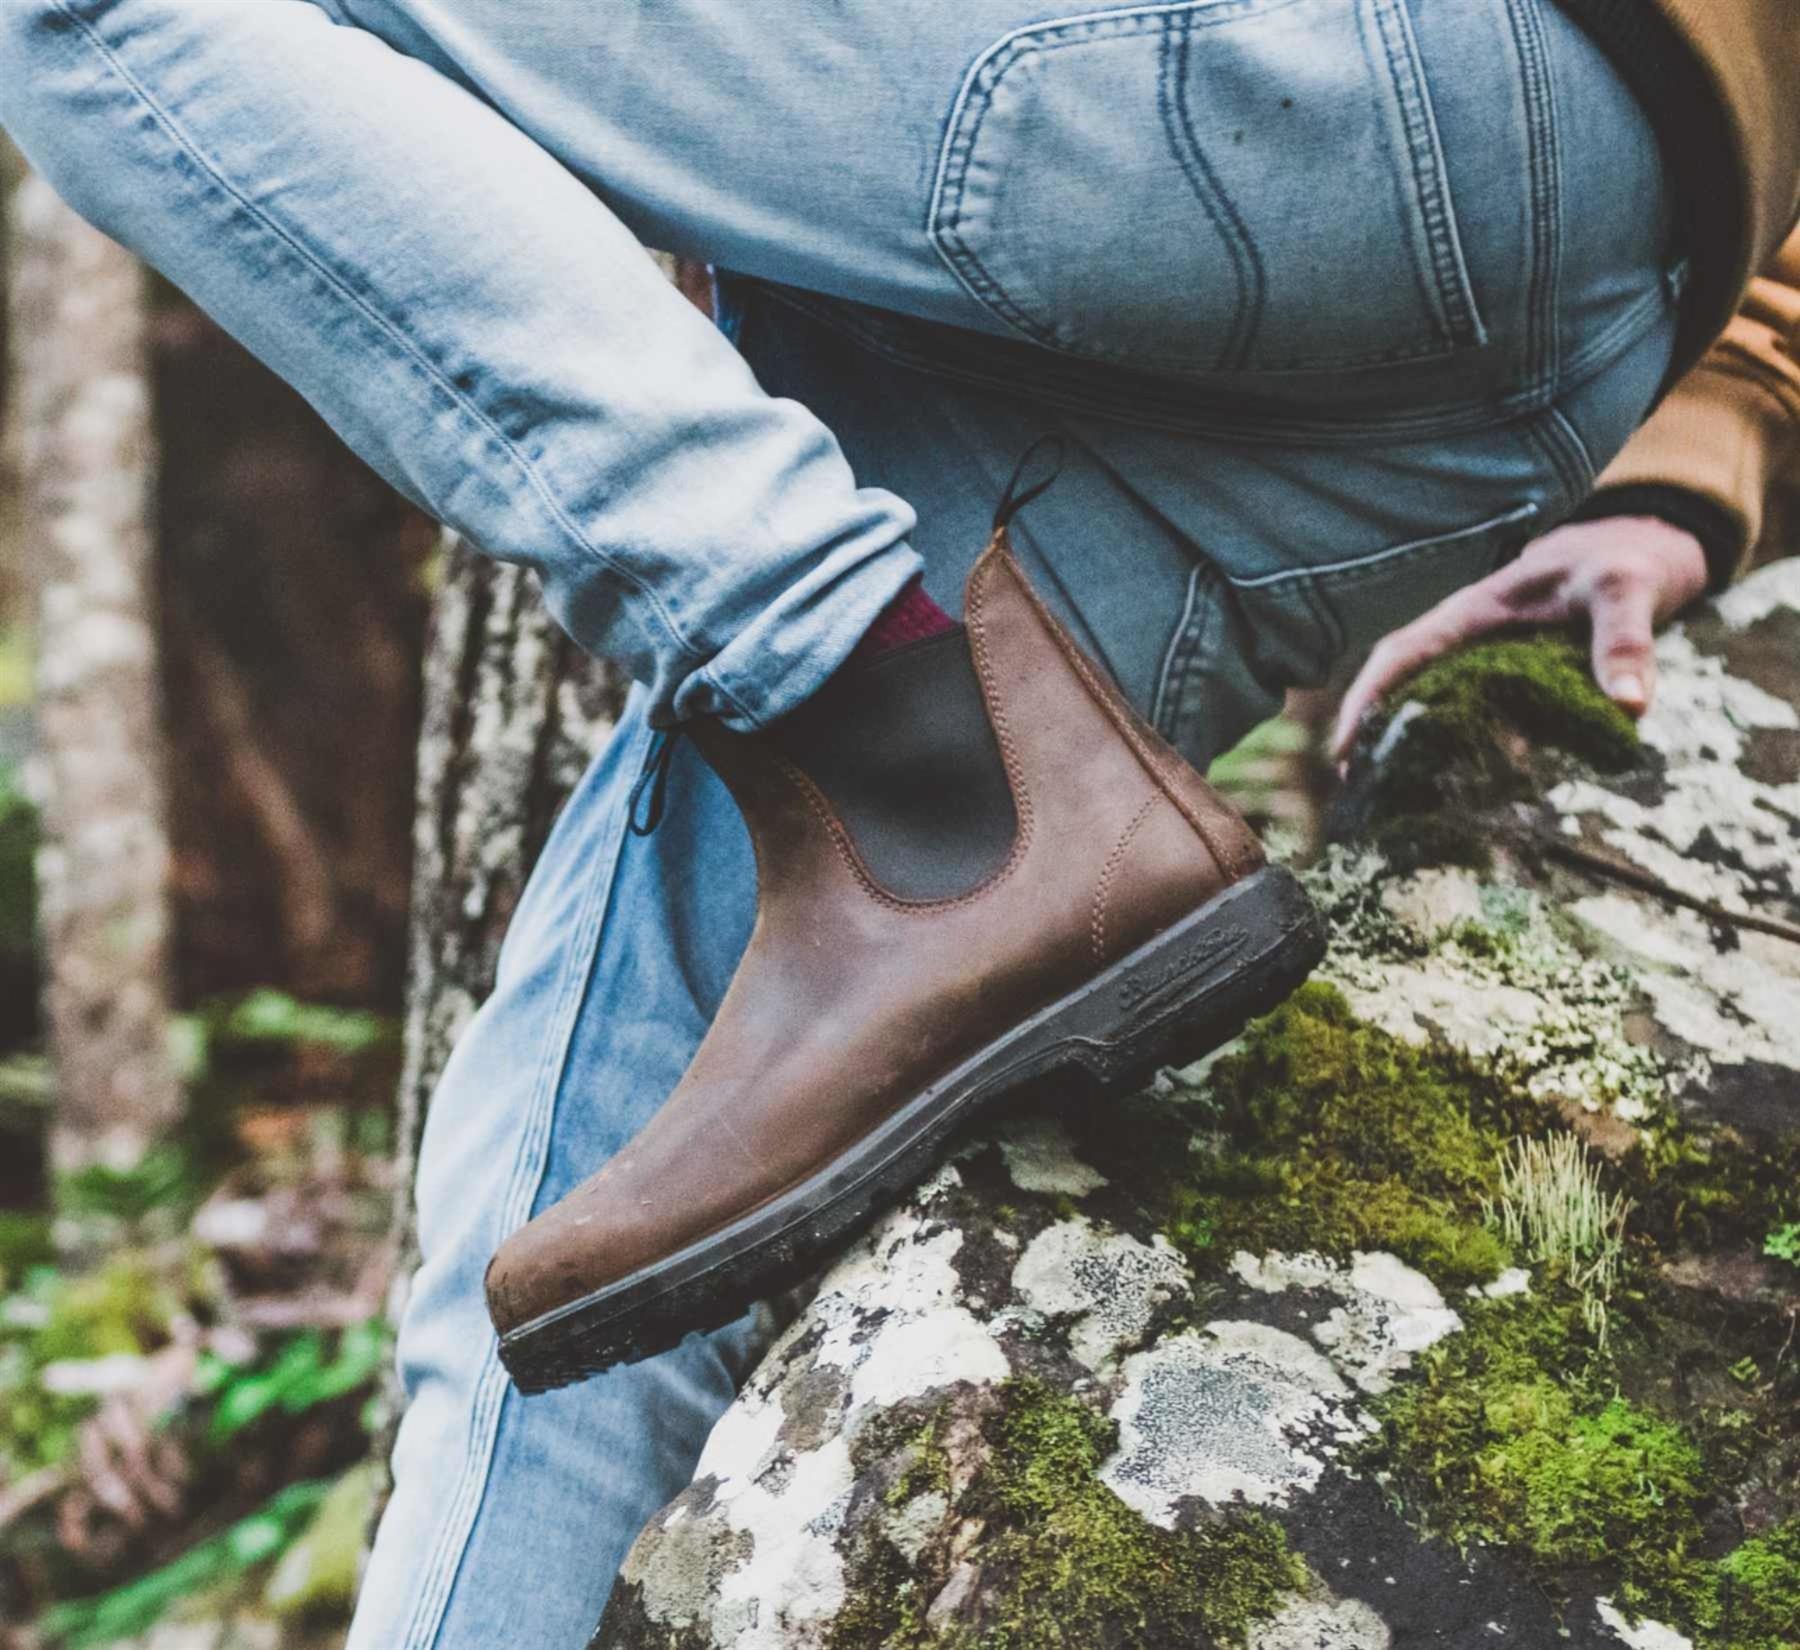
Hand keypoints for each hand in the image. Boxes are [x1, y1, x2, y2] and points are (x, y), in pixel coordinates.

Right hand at [1330, 515, 1709, 765]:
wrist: (1638, 550)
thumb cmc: (1620, 561)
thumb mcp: (1626, 589)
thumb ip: (1625, 641)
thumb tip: (1630, 708)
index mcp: (1471, 614)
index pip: (1400, 655)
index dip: (1365, 700)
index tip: (1342, 751)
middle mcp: (1467, 641)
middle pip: (1400, 689)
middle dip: (1372, 737)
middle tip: (1359, 794)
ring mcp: (1485, 662)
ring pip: (1431, 707)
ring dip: (1409, 749)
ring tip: (1394, 806)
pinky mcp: (1511, 683)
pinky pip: (1472, 719)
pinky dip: (1457, 753)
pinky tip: (1459, 793)